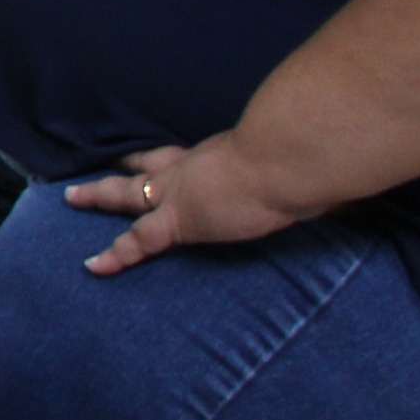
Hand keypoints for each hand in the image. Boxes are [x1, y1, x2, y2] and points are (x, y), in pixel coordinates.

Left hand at [65, 134, 322, 274]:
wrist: (285, 161)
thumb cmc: (300, 158)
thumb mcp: (298, 162)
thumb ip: (311, 178)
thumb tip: (347, 190)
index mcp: (218, 154)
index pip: (181, 154)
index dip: (160, 156)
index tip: (145, 156)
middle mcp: (193, 167)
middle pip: (146, 166)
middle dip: (122, 169)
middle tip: (101, 169)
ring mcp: (179, 192)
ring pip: (126, 194)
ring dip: (97, 196)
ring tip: (71, 197)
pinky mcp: (177, 222)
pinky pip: (136, 241)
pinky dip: (113, 255)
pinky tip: (92, 266)